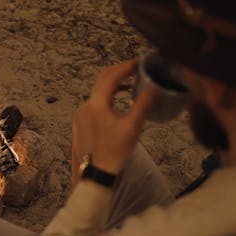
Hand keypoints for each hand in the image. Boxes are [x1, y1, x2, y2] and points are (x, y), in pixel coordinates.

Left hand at [71, 61, 157, 183]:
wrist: (96, 173)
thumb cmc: (114, 152)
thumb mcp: (133, 127)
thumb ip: (144, 105)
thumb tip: (154, 88)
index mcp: (97, 104)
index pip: (111, 77)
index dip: (126, 67)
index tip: (139, 63)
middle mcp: (86, 105)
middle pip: (102, 80)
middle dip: (119, 71)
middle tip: (135, 68)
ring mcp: (81, 114)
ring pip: (98, 91)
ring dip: (113, 84)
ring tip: (130, 83)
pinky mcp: (81, 122)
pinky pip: (94, 102)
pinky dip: (107, 96)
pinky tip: (118, 102)